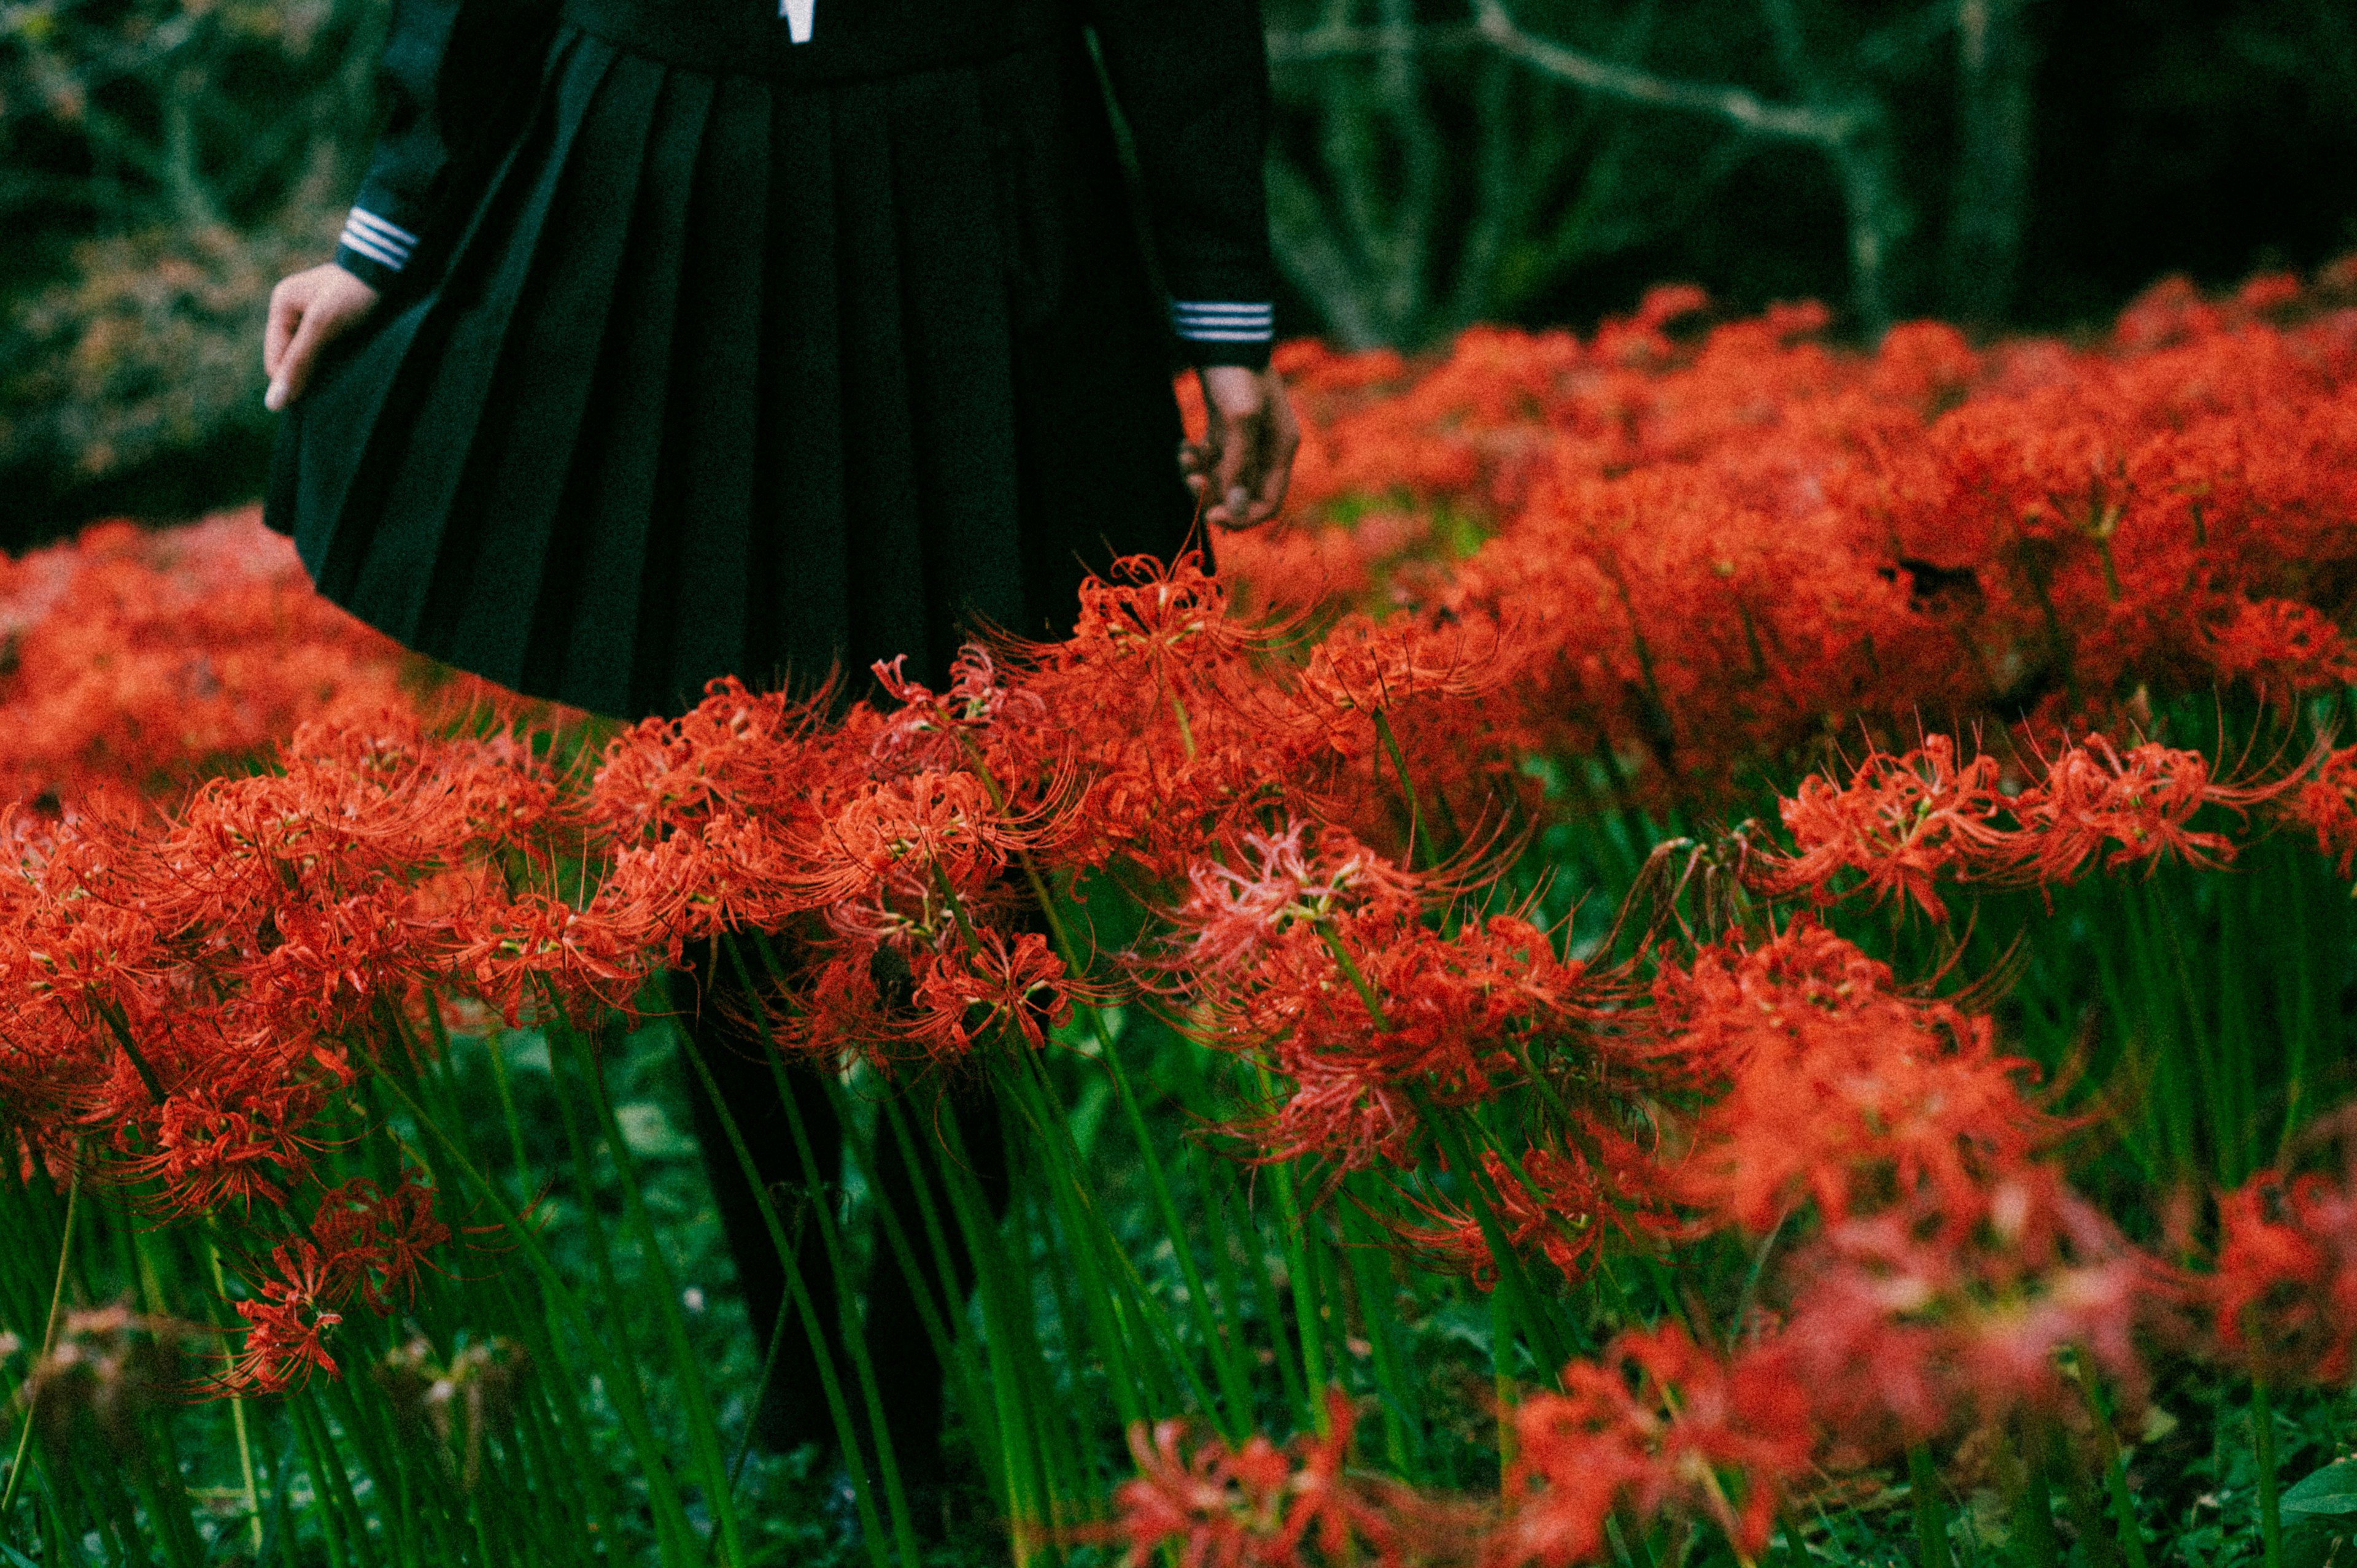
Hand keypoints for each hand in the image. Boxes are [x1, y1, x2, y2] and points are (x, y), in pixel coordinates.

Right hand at [263, 264, 380, 411]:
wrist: (393, 269)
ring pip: (312, 358)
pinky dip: (339, 361)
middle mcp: (295, 310)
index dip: (293, 383)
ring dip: (326, 369)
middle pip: (293, 360)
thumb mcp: (323, 327)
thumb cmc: (355, 293)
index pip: (275, 362)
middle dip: (310, 375)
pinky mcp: (337, 322)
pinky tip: (353, 364)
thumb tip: (273, 404)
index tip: (318, 398)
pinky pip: (329, 351)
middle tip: (337, 383)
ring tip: (347, 372)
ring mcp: (316, 316)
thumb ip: (299, 362)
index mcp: (282, 306)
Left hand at [1181, 364, 1299, 529]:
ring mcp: (1246, 443)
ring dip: (1200, 477)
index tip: (1212, 516)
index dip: (1242, 518)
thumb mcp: (1240, 418)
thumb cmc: (1237, 374)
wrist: (1223, 339)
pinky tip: (1184, 446)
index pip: (1268, 504)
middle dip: (1214, 495)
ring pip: (1221, 481)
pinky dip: (1196, 461)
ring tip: (1185, 458)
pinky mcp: (1225, 433)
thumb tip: (1234, 507)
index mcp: (1280, 451)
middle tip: (1191, 482)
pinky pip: (1210, 463)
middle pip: (1241, 497)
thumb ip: (1239, 464)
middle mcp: (1266, 451)